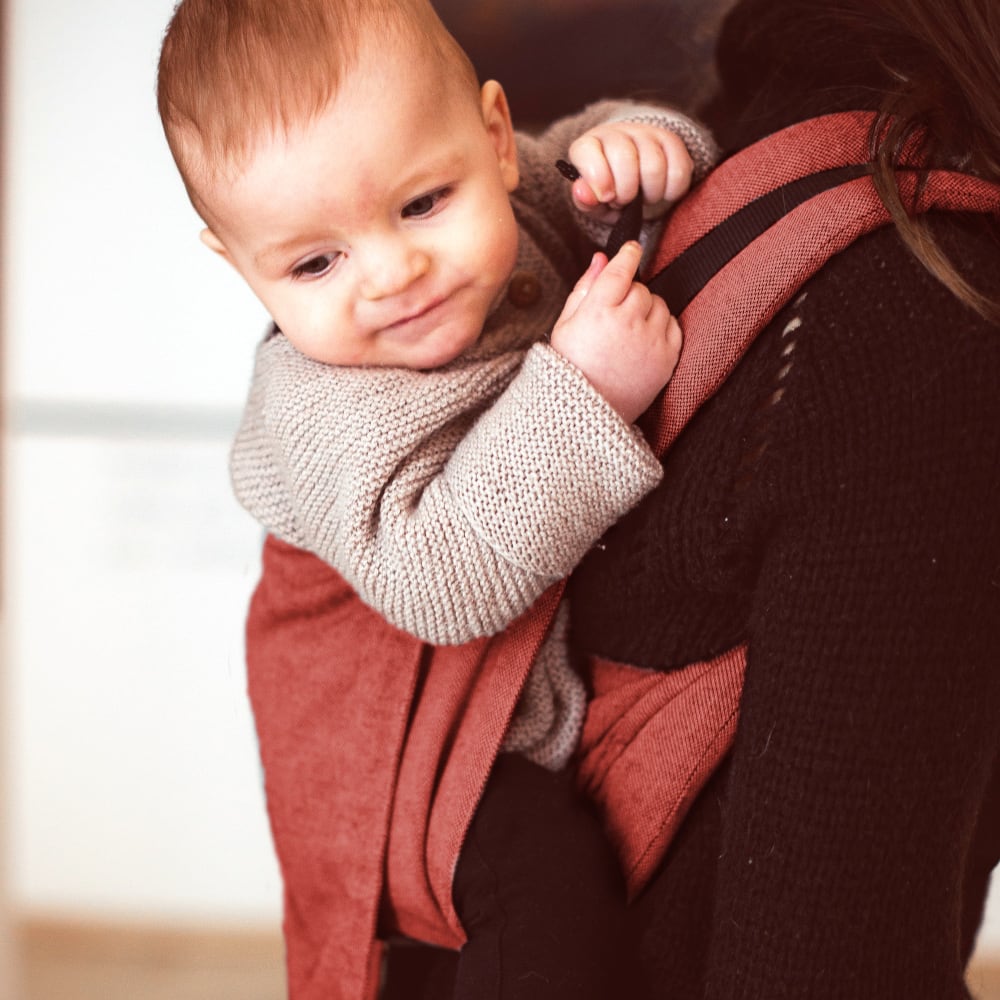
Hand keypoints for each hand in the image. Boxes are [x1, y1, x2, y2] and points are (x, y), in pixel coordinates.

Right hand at [551, 242, 681, 422]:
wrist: (587, 412)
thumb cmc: (571, 368)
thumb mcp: (565, 325)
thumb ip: (585, 287)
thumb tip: (602, 258)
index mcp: (597, 312)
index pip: (621, 270)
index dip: (628, 255)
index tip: (631, 249)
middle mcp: (627, 323)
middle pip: (640, 288)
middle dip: (629, 294)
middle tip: (614, 315)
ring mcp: (650, 341)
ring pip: (659, 304)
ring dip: (646, 310)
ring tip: (627, 331)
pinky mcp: (667, 358)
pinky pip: (673, 325)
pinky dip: (661, 327)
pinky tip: (642, 340)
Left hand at [566, 121, 693, 223]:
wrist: (636, 180)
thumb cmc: (610, 193)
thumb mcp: (593, 203)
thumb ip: (585, 200)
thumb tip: (582, 191)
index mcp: (589, 145)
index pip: (587, 152)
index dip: (598, 178)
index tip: (606, 197)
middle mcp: (617, 133)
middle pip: (624, 159)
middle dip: (626, 191)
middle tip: (624, 201)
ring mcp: (646, 133)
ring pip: (654, 166)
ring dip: (650, 194)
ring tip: (643, 198)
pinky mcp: (672, 141)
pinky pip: (678, 169)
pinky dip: (671, 191)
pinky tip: (662, 193)